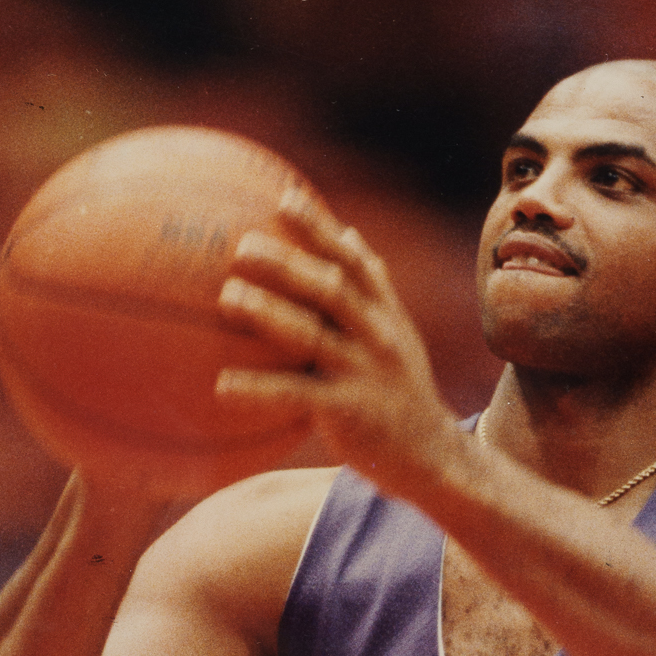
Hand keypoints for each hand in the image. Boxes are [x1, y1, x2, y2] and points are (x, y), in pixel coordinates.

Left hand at [215, 188, 466, 499]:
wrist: (434, 456)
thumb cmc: (401, 391)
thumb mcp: (396, 333)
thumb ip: (372, 287)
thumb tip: (349, 231)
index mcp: (385, 313)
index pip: (354, 260)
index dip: (320, 228)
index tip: (284, 199)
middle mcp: (378, 336)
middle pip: (332, 288)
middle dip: (288, 263)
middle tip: (241, 245)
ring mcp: (365, 373)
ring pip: (313, 336)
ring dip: (268, 314)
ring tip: (228, 296)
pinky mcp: (350, 412)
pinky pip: (297, 397)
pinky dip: (259, 390)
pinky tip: (221, 386)